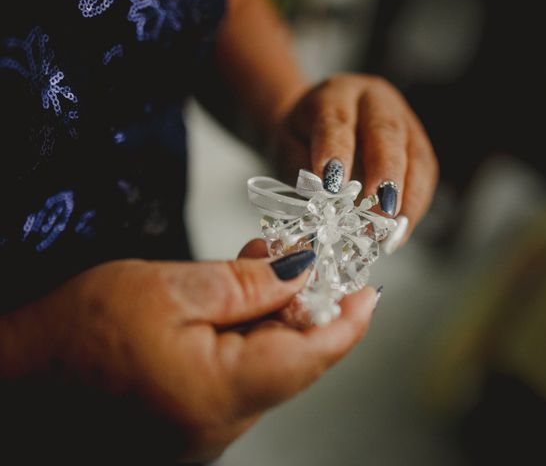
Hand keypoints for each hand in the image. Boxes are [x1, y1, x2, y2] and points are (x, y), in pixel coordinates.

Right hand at [0, 243, 375, 462]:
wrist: (14, 382)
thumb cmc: (76, 335)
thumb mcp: (168, 288)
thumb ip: (247, 283)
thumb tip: (303, 272)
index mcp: (225, 392)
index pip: (318, 355)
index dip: (351, 318)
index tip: (370, 286)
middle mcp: (224, 424)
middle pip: (296, 360)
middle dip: (306, 305)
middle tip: (299, 255)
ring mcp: (206, 431)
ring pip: (268, 367)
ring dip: (274, 317)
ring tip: (260, 265)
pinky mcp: (190, 425)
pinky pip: (239, 379)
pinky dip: (248, 339)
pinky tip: (233, 303)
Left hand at [274, 74, 438, 250]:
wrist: (318, 121)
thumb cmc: (301, 137)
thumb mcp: (287, 147)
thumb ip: (300, 169)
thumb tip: (323, 203)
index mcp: (335, 95)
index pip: (336, 122)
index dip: (337, 153)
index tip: (332, 186)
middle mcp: (374, 100)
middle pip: (387, 133)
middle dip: (386, 174)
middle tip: (381, 211)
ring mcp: (404, 120)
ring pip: (415, 154)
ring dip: (408, 196)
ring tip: (393, 229)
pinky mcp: (419, 145)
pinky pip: (425, 174)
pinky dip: (415, 205)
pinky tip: (400, 229)